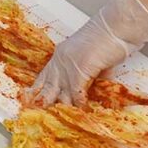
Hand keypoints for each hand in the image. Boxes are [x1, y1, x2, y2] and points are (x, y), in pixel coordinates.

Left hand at [26, 0, 147, 106]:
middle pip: (47, 87)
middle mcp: (60, 60)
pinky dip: (80, 104)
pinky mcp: (80, 69)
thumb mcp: (93, 60)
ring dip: (65, 108)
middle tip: (39, 117)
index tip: (30, 102)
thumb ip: (88, 76)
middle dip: (43, 103)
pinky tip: (82, 111)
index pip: (43, 77)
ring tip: (63, 121)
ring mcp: (69, 65)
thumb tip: (88, 93)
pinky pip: (77, 93)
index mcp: (60, 56)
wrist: (117, 27)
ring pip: (62, 94)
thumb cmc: (109, 40)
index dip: (37, 91)